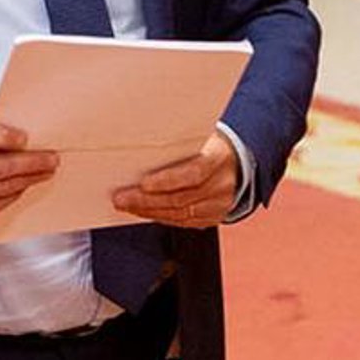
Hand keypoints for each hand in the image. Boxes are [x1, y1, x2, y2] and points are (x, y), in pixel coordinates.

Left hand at [113, 130, 240, 229]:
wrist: (237, 160)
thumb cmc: (210, 144)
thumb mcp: (200, 137)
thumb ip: (177, 144)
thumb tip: (140, 145)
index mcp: (219, 158)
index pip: (194, 173)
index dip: (167, 181)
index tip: (143, 184)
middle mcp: (222, 185)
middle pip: (181, 198)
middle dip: (147, 200)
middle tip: (122, 198)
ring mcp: (220, 204)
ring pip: (180, 214)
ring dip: (149, 211)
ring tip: (127, 205)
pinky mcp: (214, 217)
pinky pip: (184, 222)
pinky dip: (161, 217)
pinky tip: (145, 212)